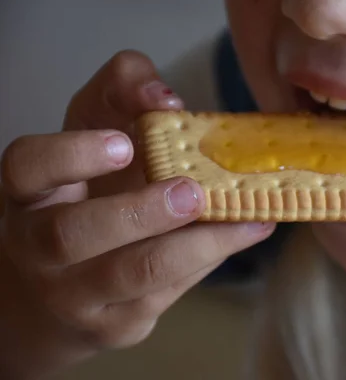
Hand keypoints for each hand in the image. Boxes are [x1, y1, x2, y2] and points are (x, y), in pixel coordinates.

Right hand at [0, 51, 274, 378]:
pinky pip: (168, 292)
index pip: (26, 169)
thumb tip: (166, 99)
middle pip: (71, 234)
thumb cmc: (87, 192)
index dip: (71, 155)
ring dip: (197, 244)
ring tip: (249, 217)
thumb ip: (122, 93)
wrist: (56, 291)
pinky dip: (211, 259)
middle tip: (192, 193)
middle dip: (138, 212)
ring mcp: (75, 295)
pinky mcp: (116, 324)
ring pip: (132, 274)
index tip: (123, 143)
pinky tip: (246, 232)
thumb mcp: (95, 131)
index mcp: (31, 193)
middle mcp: (39, 247)